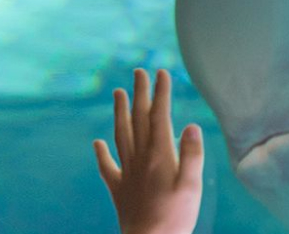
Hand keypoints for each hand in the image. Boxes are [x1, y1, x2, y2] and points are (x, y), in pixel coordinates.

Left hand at [94, 69, 204, 233]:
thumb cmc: (176, 217)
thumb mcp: (192, 186)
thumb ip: (192, 155)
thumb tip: (190, 125)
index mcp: (160, 156)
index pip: (159, 117)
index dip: (160, 93)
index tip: (161, 73)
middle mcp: (140, 159)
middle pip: (138, 120)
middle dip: (139, 94)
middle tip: (138, 72)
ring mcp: (127, 174)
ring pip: (121, 135)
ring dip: (119, 112)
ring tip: (117, 93)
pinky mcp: (119, 190)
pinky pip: (108, 167)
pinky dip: (101, 153)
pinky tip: (97, 143)